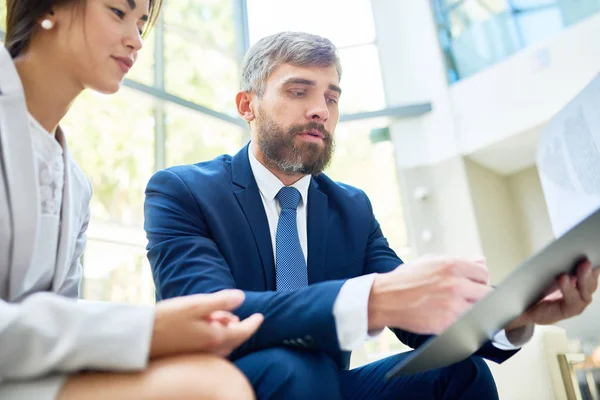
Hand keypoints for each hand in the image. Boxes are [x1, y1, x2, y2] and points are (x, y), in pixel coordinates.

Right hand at [150, 289, 262, 358]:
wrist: (139, 337)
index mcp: (215, 337)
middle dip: (237, 325)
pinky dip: (213, 335)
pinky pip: (210, 347)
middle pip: (234, 339)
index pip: (243, 332)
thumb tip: (242, 297)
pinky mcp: (189, 355)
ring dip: (224, 330)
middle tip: (229, 313)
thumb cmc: (166, 319)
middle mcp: (210, 350)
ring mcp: (200, 354)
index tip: (260, 316)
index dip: (254, 323)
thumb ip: (221, 301)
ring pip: (222, 343)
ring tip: (214, 315)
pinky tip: (201, 324)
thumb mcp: (196, 304)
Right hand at [368, 256, 491, 333]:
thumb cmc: (405, 280)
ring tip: (456, 309)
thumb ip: (458, 262)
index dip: (478, 280)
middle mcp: (456, 284)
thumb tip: (481, 261)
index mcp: (452, 265)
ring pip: (479, 311)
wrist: (385, 298)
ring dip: (471, 311)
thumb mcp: (430, 262)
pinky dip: (461, 323)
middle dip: (478, 297)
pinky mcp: (447, 323)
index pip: (483, 274)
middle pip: (487, 293)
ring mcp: (453, 305)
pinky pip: (466, 324)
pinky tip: (448, 318)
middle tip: (466, 299)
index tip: (471, 285)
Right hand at [506, 259, 598, 330]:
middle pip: (583, 295)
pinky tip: (592, 262)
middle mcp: (567, 309)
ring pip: (587, 288)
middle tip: (581, 264)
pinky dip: (591, 273)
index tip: (562, 278)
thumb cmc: (515, 310)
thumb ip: (507, 305)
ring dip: (589, 275)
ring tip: (587, 260)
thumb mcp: (510, 310)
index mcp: (554, 314)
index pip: (568, 304)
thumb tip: (489, 299)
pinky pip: (587, 283)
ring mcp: (574, 301)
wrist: (519, 316)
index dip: (568, 292)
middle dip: (583, 279)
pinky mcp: (575, 292)